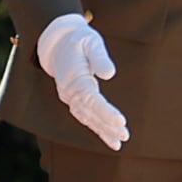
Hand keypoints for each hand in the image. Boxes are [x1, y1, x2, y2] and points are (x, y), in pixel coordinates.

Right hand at [37, 18, 129, 150]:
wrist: (57, 43)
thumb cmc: (78, 40)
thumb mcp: (90, 41)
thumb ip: (100, 57)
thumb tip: (109, 74)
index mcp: (73, 77)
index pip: (90, 98)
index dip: (105, 112)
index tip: (121, 121)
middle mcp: (69, 90)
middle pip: (88, 112)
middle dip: (106, 125)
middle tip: (124, 135)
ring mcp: (70, 97)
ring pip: (86, 117)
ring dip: (103, 130)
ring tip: (120, 141)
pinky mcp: (74, 100)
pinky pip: (85, 117)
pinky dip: (98, 128)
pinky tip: (111, 138)